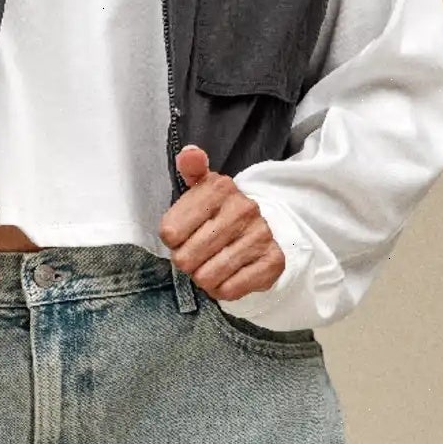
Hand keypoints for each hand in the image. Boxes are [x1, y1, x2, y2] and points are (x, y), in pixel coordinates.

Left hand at [160, 145, 283, 299]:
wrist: (263, 230)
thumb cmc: (219, 213)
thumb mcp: (203, 187)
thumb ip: (191, 168)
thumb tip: (189, 153)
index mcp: (219, 187)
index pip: (170, 232)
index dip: (172, 240)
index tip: (183, 234)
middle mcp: (243, 209)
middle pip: (185, 258)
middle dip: (187, 261)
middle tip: (198, 254)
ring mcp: (260, 235)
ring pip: (206, 277)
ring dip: (203, 277)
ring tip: (212, 264)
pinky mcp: (272, 262)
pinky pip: (229, 290)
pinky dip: (223, 289)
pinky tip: (228, 276)